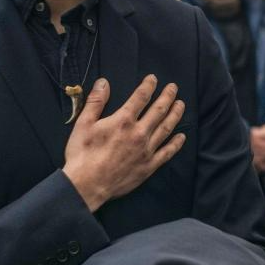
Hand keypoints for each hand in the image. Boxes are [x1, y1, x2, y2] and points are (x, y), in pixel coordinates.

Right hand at [63, 76, 185, 211]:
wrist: (87, 185)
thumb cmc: (82, 155)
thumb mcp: (83, 124)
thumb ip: (95, 101)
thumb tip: (103, 82)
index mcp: (123, 120)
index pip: (141, 97)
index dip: (148, 85)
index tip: (153, 79)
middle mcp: (139, 133)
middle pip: (159, 110)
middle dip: (167, 96)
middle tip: (174, 87)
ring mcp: (146, 150)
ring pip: (166, 128)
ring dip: (175, 114)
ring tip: (181, 105)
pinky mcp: (148, 166)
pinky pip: (167, 152)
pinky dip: (176, 144)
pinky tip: (182, 137)